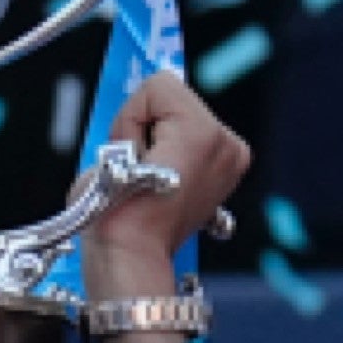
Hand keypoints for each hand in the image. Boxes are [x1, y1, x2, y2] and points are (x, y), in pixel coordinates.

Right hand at [78, 70, 250, 303]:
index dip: (131, 117)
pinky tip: (165, 180)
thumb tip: (146, 106)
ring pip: (183, 119)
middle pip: (176, 100)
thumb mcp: (111, 146)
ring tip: (150, 176)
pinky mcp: (227, 175)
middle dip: (150, 125)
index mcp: (203, 131)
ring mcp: (231, 162)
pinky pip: (193, 141)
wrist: (131, 256)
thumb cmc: (116, 213)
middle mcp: (226, 144)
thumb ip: (134, 117)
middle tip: (139, 166)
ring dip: (161, 140)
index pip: (157, 86)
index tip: (129, 152)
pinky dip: (175, 153)